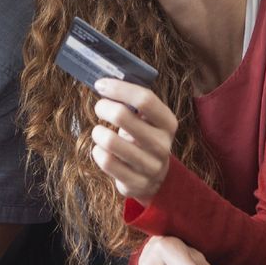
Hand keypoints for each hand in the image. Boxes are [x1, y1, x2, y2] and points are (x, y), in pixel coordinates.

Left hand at [91, 79, 177, 206]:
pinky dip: (97, 152)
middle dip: (103, 107)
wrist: (154, 177)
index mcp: (168, 123)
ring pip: (110, 141)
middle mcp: (162, 144)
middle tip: (99, 108)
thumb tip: (105, 82)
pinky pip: (106, 162)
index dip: (119, 89)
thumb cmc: (143, 139)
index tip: (101, 85)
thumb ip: (132, 103)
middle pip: (123, 116)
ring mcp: (150, 166)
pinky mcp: (136, 182)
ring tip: (99, 132)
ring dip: (98, 132)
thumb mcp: (147, 121)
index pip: (145, 99)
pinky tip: (100, 150)